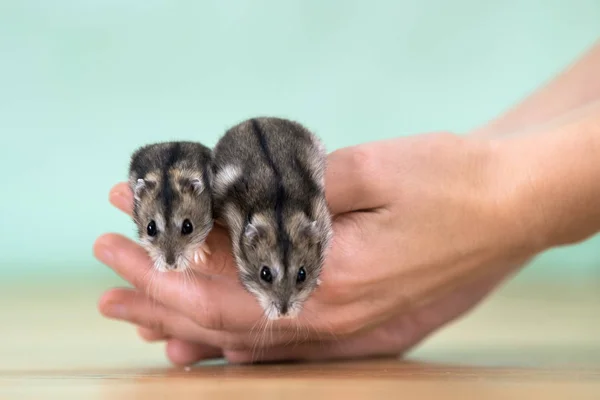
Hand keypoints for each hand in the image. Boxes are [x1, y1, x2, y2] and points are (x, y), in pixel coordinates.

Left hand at [95, 132, 537, 363]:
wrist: (513, 204)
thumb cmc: (452, 181)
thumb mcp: (372, 168)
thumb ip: (297, 193)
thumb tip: (234, 199)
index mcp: (334, 281)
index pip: (221, 285)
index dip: (163, 262)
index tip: (120, 232)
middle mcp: (336, 320)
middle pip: (224, 323)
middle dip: (159, 299)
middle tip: (109, 281)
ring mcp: (351, 331)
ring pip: (249, 342)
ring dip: (188, 327)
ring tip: (139, 319)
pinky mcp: (362, 325)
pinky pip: (283, 346)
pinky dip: (235, 343)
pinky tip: (207, 343)